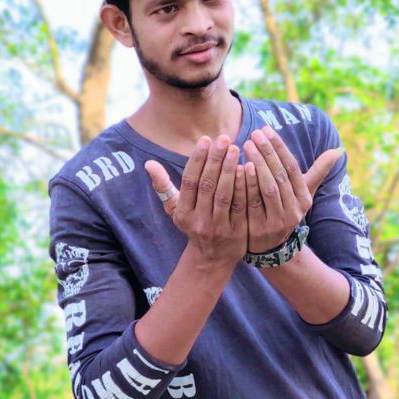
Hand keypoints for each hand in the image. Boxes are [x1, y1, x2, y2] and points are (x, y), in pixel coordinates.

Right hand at [144, 135, 246, 267]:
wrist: (212, 259)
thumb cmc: (193, 226)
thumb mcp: (175, 210)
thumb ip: (163, 186)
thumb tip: (149, 163)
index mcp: (183, 213)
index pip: (189, 181)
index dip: (197, 160)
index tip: (205, 140)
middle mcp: (199, 220)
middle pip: (207, 185)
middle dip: (216, 160)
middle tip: (225, 139)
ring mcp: (218, 227)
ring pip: (224, 195)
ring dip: (230, 170)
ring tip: (236, 149)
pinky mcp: (236, 232)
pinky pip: (241, 206)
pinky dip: (244, 187)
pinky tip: (248, 169)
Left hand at [242, 126, 342, 252]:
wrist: (270, 246)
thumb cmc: (285, 209)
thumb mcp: (303, 193)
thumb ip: (318, 171)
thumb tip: (339, 150)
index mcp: (304, 199)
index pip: (293, 168)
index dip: (279, 148)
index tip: (266, 129)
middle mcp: (294, 210)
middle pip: (280, 176)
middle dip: (267, 152)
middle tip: (254, 134)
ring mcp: (277, 221)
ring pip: (268, 188)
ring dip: (257, 165)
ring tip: (246, 146)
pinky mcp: (259, 229)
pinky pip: (252, 203)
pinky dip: (246, 184)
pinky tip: (238, 168)